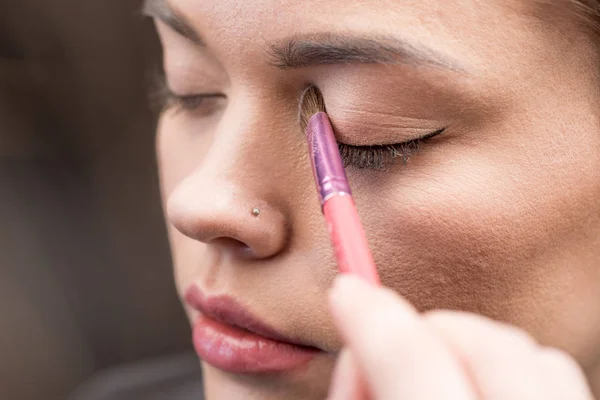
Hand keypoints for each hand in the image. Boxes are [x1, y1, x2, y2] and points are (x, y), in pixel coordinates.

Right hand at [327, 275, 593, 399]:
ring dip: (473, 347)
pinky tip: (482, 393)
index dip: (371, 317)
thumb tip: (358, 348)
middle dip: (429, 329)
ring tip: (441, 377)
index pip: (414, 362)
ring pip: (532, 352)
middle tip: (392, 349)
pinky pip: (557, 375)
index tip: (346, 290)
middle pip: (487, 341)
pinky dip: (513, 370)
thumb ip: (355, 391)